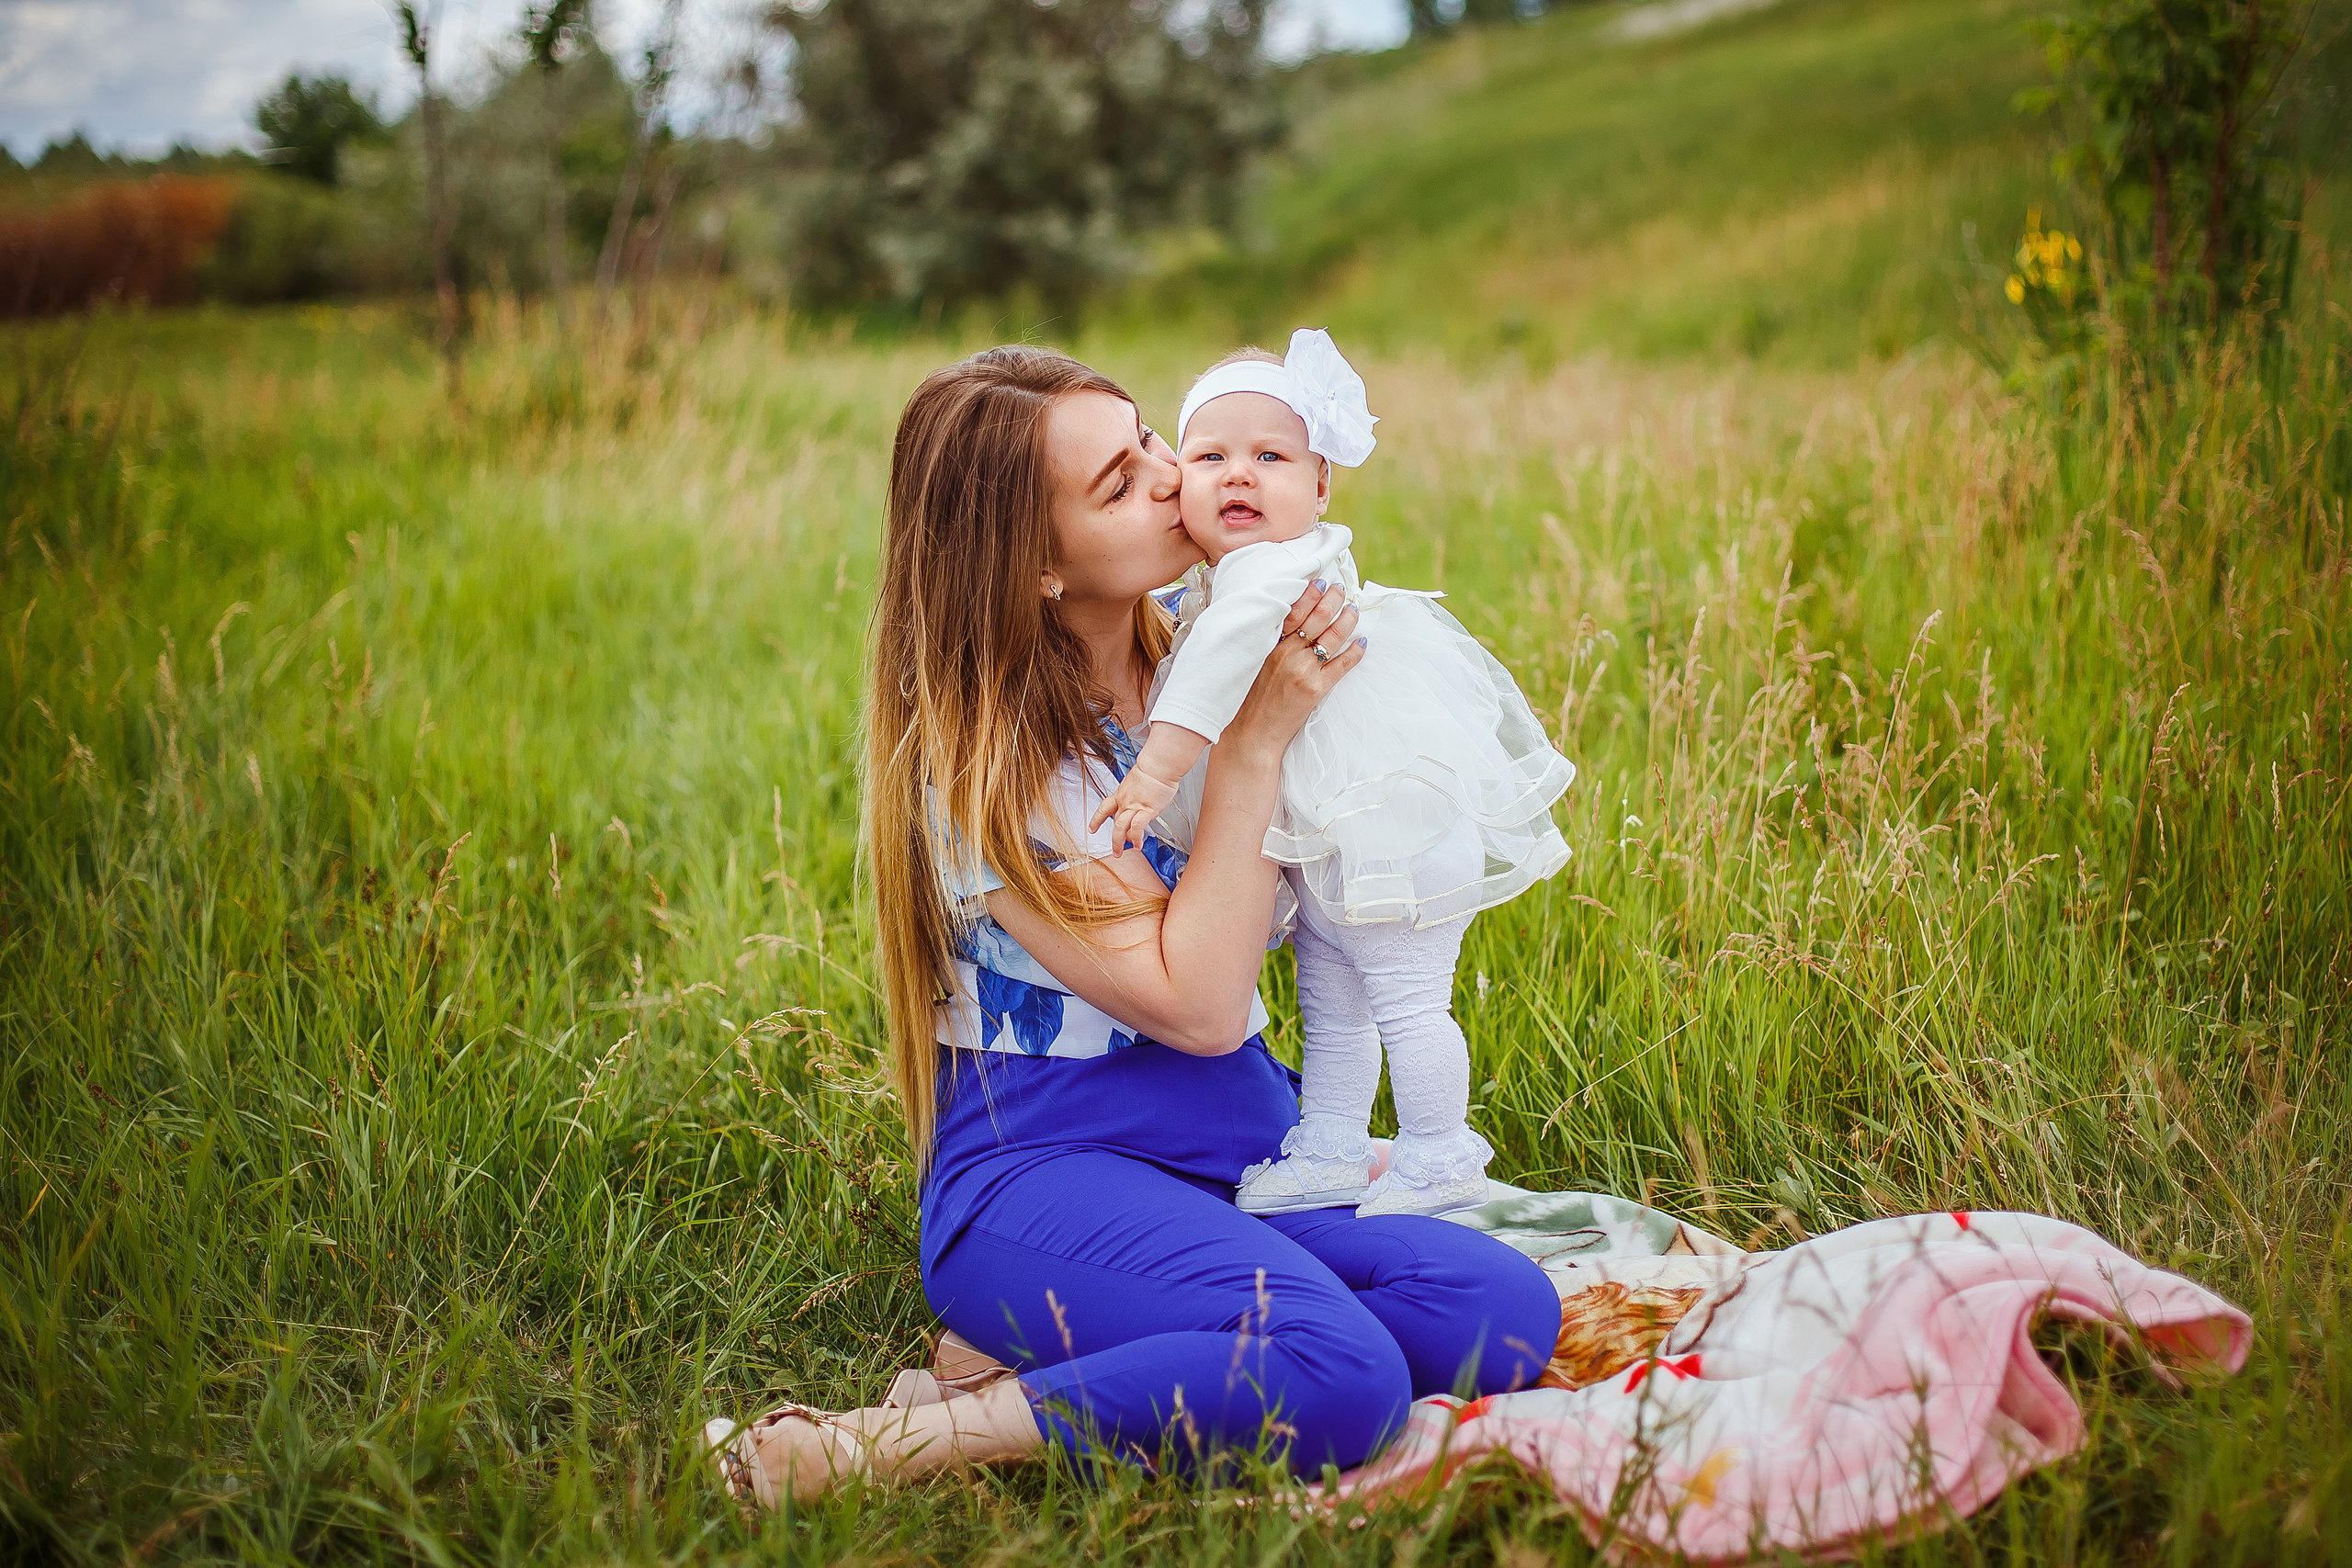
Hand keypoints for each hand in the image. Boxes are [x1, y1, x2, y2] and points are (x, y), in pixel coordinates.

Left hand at [1088, 767, 1181, 855]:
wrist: (1157, 766)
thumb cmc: (1153, 770)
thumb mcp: (1138, 781)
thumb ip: (1137, 793)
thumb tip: (1143, 799)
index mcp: (1121, 794)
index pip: (1105, 808)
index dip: (1097, 819)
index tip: (1092, 828)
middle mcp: (1125, 802)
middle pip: (1114, 823)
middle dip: (1114, 839)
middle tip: (1115, 850)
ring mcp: (1134, 806)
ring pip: (1120, 828)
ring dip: (1119, 842)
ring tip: (1121, 852)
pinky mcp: (1146, 810)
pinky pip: (1137, 828)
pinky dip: (1136, 838)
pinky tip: (1138, 845)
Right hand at [1224, 580, 1364, 764]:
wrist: (1252, 733)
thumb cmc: (1251, 699)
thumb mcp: (1256, 663)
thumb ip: (1272, 643)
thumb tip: (1290, 625)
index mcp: (1270, 644)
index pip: (1294, 609)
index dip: (1310, 593)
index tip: (1321, 581)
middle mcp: (1287, 653)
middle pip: (1317, 617)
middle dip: (1334, 599)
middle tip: (1342, 590)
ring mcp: (1303, 670)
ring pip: (1333, 636)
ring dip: (1348, 619)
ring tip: (1354, 610)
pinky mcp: (1316, 689)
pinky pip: (1342, 665)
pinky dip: (1355, 651)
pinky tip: (1362, 642)